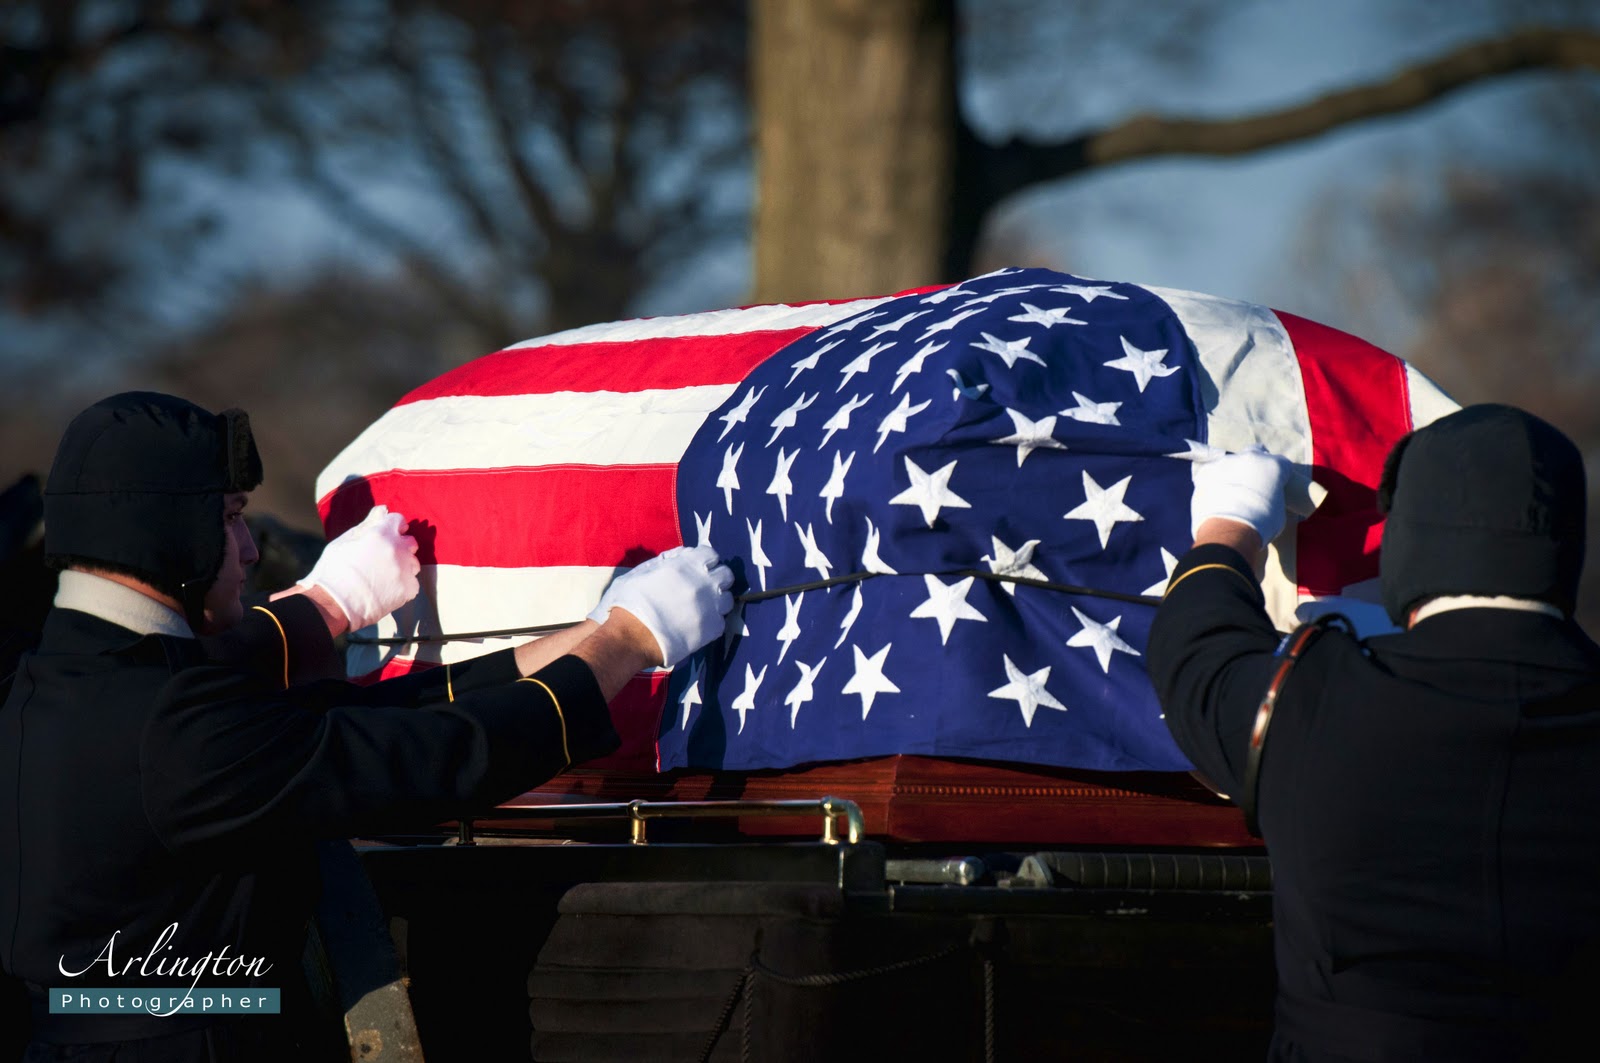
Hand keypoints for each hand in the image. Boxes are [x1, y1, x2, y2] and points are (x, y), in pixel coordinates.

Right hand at [298, 505, 420, 629]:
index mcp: (382, 534)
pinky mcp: (408, 589)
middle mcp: (398, 549)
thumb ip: (367, 524)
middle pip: (410, 542)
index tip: (385, 534)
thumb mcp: (345, 541)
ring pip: (413, 563)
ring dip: (403, 565)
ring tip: (384, 574)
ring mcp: (405, 570)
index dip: (391, 526)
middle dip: (400, 545)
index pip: (398, 520)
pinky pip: (412, 583)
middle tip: (383, 556)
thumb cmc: (333, 570)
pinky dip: (402, 585)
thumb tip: (382, 510)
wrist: (334, 603)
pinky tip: (387, 588)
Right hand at [589, 545, 733, 666]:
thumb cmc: (628, 602)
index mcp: (687, 565)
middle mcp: (704, 583)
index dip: (704, 561)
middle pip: (726, 575)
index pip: (711, 555)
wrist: (630, 637)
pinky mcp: (712, 629)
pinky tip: (698, 624)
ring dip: (718, 601)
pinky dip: (712, 622)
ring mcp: (711, 606)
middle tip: (704, 587)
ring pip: (728, 599)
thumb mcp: (640, 571)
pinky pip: (721, 621)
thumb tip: (680, 556)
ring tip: (703, 608)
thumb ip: (664, 561)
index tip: (698, 569)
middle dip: (716, 579)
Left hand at [1190, 446, 1293, 543]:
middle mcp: (1251, 457)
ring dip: (1232, 472)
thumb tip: (1267, 499)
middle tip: (1253, 482)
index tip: (1275, 485)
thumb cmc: (1261, 524)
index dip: (1279, 475)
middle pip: (1255, 452)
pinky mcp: (1206, 471)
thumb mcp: (1278, 510)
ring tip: (1230, 492)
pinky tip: (1214, 495)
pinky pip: (1211, 472)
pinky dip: (1214, 481)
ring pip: (1231, 462)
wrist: (1229, 529)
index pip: (1282, 464)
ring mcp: (1226, 462)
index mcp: (1274, 465)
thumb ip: (1272, 496)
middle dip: (1256, 464)